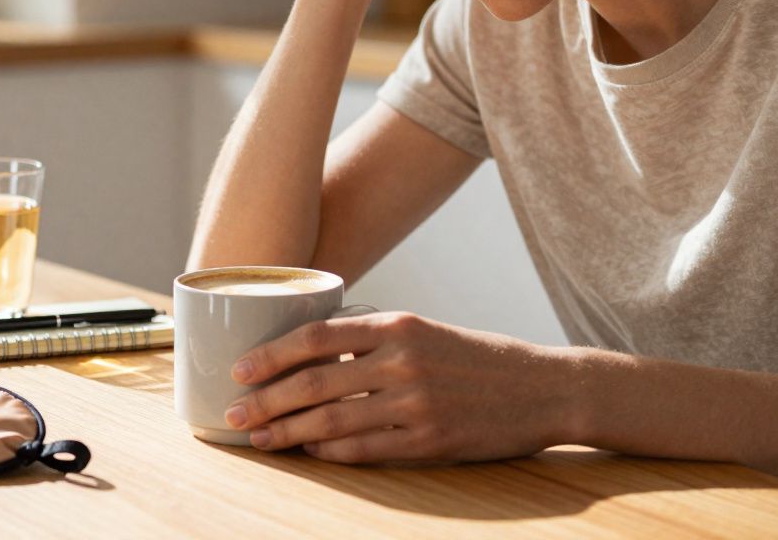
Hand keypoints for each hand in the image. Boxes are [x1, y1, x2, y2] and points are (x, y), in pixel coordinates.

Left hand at [223, 312, 578, 463]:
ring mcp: (416, 404)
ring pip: (332, 421)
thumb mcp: (424, 331)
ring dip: (287, 432)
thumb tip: (310, 350)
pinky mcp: (430, 442)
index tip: (239, 368)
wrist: (543, 388)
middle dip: (266, 400)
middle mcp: (403, 360)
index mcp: (398, 324)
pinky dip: (329, 453)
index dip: (271, 354)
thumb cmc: (475, 358)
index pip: (316, 336)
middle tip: (234, 412)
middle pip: (314, 382)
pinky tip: (308, 452)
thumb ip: (372, 338)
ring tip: (259, 437)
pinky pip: (364, 450)